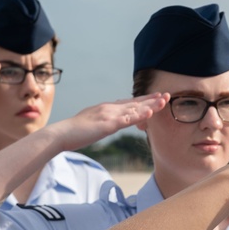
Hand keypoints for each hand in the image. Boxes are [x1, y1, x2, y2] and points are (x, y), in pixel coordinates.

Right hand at [48, 94, 168, 151]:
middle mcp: (110, 108)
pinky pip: (127, 120)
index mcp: (107, 108)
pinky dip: (139, 115)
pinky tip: (150, 112)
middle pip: (135, 103)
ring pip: (134, 109)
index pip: (129, 102)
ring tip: (164, 101)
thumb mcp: (93, 122)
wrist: (62, 134)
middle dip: (152, 99)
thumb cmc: (75, 131)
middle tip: (167, 95)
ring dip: (150, 105)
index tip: (156, 96)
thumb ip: (104, 120)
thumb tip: (112, 121)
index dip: (144, 100)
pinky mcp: (107, 124)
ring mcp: (109, 115)